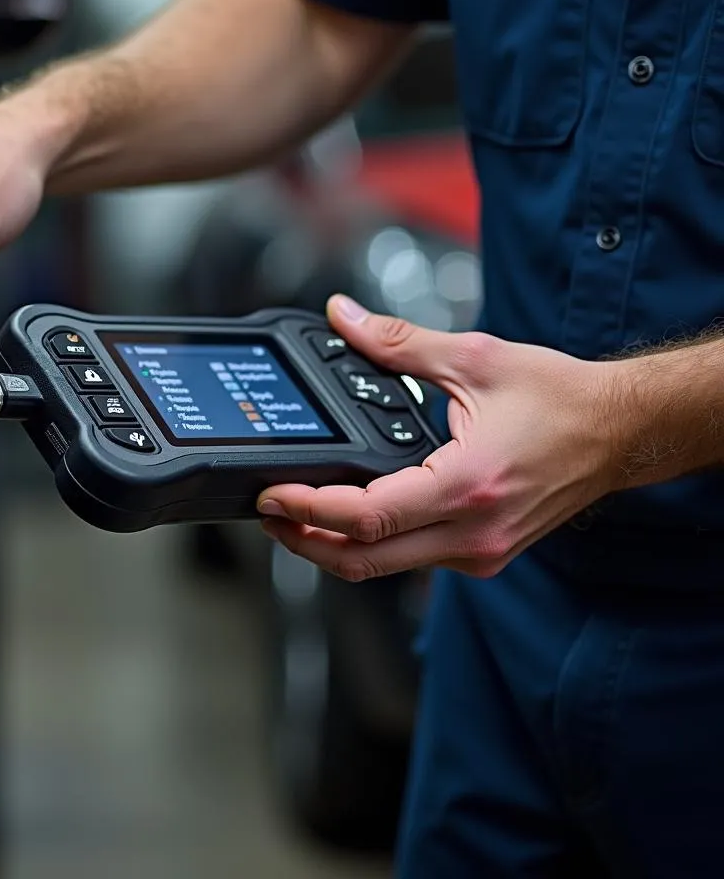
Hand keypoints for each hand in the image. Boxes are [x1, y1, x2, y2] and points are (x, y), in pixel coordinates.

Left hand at [258, 295, 624, 580]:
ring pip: (386, 568)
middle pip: (365, 561)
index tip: (272, 495)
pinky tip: (349, 517)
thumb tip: (343, 318)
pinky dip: (371, 545)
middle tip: (267, 514)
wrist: (619, 431)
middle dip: (305, 542)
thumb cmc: (561, 399)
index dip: (310, 511)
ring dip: (334, 548)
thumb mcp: (474, 358)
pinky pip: (412, 560)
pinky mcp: (483, 553)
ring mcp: (480, 551)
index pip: (369, 517)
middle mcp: (473, 532)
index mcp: (468, 485)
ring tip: (296, 514)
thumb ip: (398, 342)